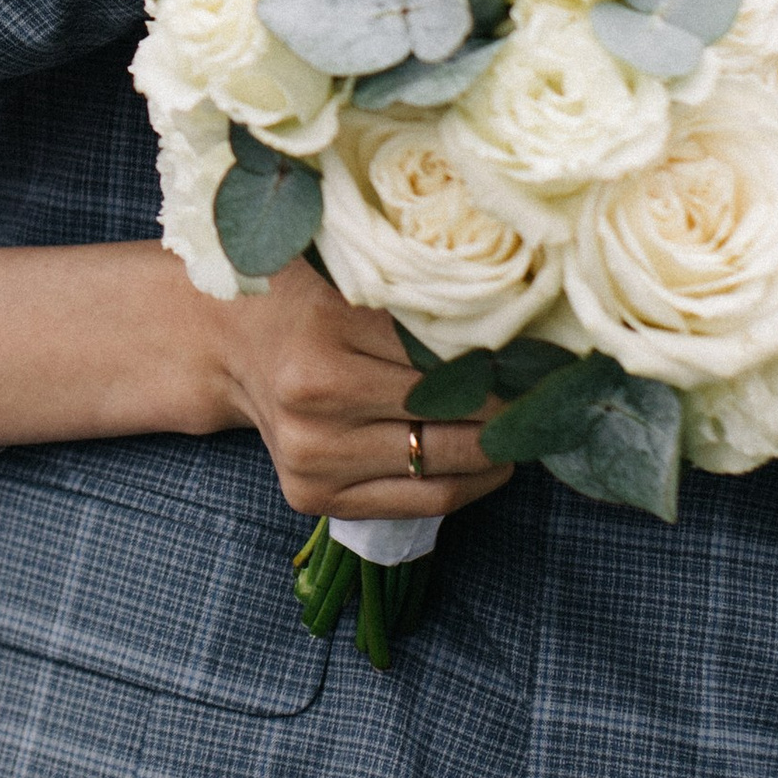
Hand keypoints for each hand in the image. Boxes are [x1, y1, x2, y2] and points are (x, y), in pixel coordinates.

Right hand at [196, 261, 513, 518]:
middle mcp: (313, 399)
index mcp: (325, 330)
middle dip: (510, 403)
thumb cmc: (305, 297)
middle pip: (449, 409)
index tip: (543, 352)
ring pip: (443, 462)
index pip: (445, 352)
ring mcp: (312, 456)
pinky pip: (422, 501)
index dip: (504, 355)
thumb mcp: (353, 275)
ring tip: (526, 426)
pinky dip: (472, 484)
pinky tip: (493, 461)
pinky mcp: (314, 497)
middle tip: (547, 390)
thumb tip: (520, 316)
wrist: (230, 343)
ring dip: (499, 448)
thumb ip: (418, 295)